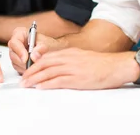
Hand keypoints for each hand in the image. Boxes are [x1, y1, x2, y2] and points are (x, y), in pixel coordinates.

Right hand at [7, 27, 61, 73]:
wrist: (54, 52)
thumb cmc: (50, 45)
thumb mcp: (47, 44)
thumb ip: (41, 48)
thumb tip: (33, 56)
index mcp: (20, 33)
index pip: (14, 42)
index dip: (19, 51)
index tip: (26, 59)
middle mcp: (16, 43)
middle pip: (13, 54)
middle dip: (22, 61)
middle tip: (32, 65)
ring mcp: (16, 53)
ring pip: (15, 63)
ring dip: (25, 67)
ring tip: (36, 66)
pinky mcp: (17, 62)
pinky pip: (18, 68)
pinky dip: (26, 70)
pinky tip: (34, 68)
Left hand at [19, 48, 139, 89]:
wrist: (116, 66)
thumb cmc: (101, 64)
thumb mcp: (82, 57)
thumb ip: (70, 60)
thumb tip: (58, 67)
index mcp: (70, 52)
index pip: (47, 57)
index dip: (35, 65)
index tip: (27, 71)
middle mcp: (69, 58)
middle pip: (44, 64)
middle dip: (31, 72)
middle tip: (23, 80)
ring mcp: (73, 68)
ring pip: (48, 72)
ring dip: (35, 79)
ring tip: (26, 85)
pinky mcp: (78, 78)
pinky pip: (58, 80)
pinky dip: (47, 84)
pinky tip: (40, 87)